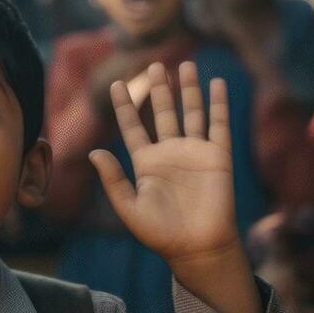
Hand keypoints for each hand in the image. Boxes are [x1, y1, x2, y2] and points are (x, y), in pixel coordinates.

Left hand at [90, 61, 238, 263]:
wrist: (197, 248)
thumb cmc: (161, 234)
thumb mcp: (129, 208)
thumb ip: (113, 179)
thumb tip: (95, 151)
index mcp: (146, 163)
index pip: (133, 127)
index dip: (125, 106)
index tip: (115, 84)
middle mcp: (170, 153)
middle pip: (163, 112)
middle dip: (159, 89)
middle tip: (153, 65)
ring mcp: (195, 153)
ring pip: (191, 113)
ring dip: (189, 89)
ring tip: (185, 64)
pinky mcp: (217, 157)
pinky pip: (219, 125)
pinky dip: (218, 104)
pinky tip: (217, 84)